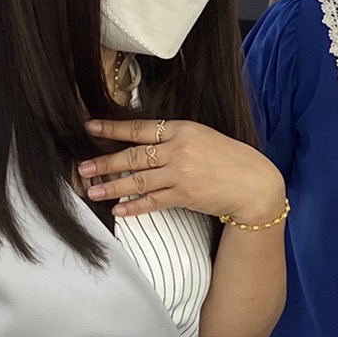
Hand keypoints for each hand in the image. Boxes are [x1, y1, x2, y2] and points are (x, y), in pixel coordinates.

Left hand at [82, 116, 286, 220]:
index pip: (140, 128)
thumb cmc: (230, 159)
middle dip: (105, 162)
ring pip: (138, 179)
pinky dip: (134, 206)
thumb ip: (175, 139)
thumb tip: (144, 144)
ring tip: (92, 190)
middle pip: (133, 156)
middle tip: (83, 168)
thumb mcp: (203, 137)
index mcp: (182, 129)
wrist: (254, 183)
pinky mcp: (185, 195)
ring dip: (112, 186)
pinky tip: (119, 209)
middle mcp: (179, 149)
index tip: (90, 127)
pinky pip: (152, 201)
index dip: (113, 129)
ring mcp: (181, 173)